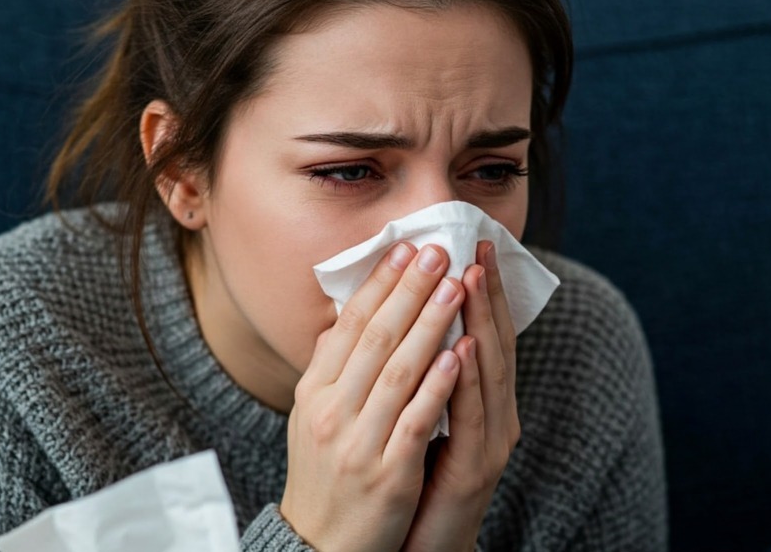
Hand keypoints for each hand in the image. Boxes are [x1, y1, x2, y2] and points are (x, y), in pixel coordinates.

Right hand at [279, 243, 465, 551]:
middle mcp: (331, 411)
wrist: (321, 547)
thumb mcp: (313, 415)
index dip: (379, 284)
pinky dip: (437, 385)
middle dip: (409, 290)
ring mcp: (358, 442)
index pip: (349, 325)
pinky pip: (415, 421)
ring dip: (430, 324)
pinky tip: (458, 354)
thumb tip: (342, 313)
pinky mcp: (387, 473)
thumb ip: (331, 366)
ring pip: (398, 371)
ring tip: (456, 287)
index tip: (405, 248)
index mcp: (314, 391)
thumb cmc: (325, 473)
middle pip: (375, 338)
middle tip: (437, 251)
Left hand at [403, 241, 519, 551]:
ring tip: (471, 279)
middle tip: (477, 246)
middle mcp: (493, 412)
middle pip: (493, 342)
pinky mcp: (476, 469)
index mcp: (478, 397)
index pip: (481, 331)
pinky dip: (467, 381)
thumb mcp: (417, 412)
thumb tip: (391, 318)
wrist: (419, 544)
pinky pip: (471, 417)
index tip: (468, 243)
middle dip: (486, 293)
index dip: (480, 288)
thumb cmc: (415, 472)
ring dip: (481, 323)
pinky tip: (462, 349)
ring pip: (488, 371)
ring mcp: (489, 440)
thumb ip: (416, 369)